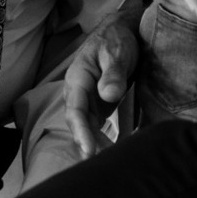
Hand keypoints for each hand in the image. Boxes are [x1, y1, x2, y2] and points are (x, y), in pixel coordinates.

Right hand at [63, 9, 142, 158]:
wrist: (120, 33)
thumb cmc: (116, 40)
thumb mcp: (117, 53)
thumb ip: (113, 73)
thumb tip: (108, 95)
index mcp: (78, 77)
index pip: (76, 109)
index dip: (81, 131)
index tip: (89, 150)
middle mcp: (78, 91)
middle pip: (78, 122)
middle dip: (87, 144)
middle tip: (100, 164)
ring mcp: (87, 99)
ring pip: (86, 126)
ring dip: (94, 144)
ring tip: (107, 163)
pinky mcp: (97, 104)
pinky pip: (95, 125)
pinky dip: (100, 139)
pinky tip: (110, 152)